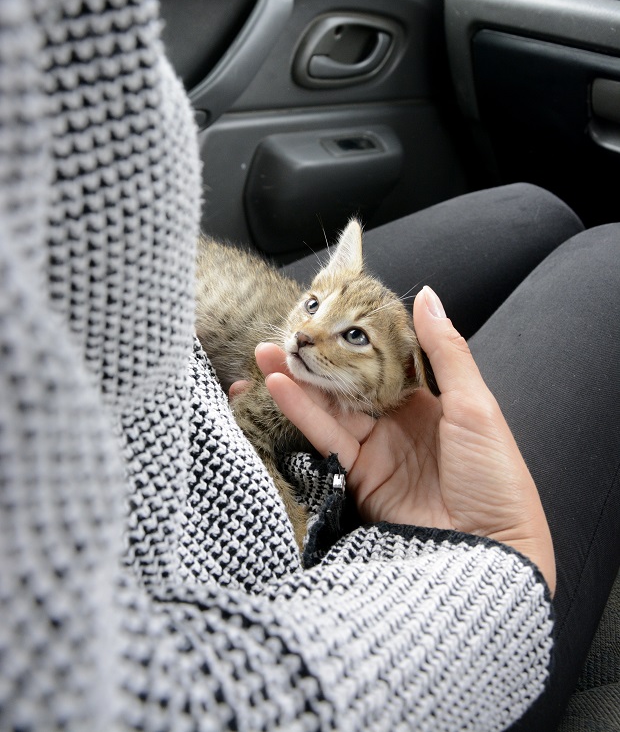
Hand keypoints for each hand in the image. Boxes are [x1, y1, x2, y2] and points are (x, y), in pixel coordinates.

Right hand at [255, 286, 554, 593]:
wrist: (490, 551)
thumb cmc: (496, 476)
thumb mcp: (476, 405)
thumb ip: (445, 350)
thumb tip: (426, 296)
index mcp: (432, 400)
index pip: (386, 358)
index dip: (358, 336)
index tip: (331, 309)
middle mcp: (400, 422)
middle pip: (351, 381)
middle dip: (320, 356)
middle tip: (289, 330)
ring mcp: (377, 450)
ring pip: (331, 407)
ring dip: (300, 380)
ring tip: (268, 352)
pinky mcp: (358, 478)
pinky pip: (326, 438)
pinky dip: (301, 412)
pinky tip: (280, 387)